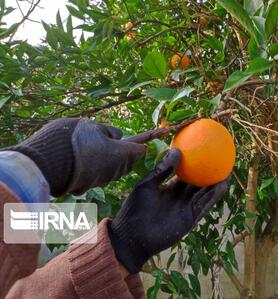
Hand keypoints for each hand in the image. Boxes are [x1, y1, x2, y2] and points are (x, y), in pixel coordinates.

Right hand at [8, 118, 166, 195]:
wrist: (49, 164)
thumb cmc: (74, 141)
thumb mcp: (94, 127)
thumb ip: (110, 131)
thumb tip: (117, 136)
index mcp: (122, 153)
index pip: (143, 147)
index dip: (152, 136)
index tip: (165, 130)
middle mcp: (117, 169)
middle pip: (130, 158)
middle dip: (127, 148)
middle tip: (113, 138)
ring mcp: (104, 178)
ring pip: (115, 165)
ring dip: (111, 156)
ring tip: (93, 145)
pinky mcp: (90, 184)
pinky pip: (100, 172)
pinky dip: (98, 164)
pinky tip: (83, 157)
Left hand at [108, 148, 228, 272]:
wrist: (132, 236)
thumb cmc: (134, 209)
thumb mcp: (146, 185)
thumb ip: (161, 169)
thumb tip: (176, 151)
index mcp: (169, 188)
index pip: (184, 174)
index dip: (192, 164)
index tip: (199, 152)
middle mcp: (180, 197)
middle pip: (198, 183)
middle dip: (208, 173)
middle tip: (219, 159)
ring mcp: (186, 208)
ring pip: (205, 193)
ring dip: (216, 183)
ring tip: (227, 170)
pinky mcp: (191, 218)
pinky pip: (205, 205)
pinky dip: (214, 196)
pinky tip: (222, 185)